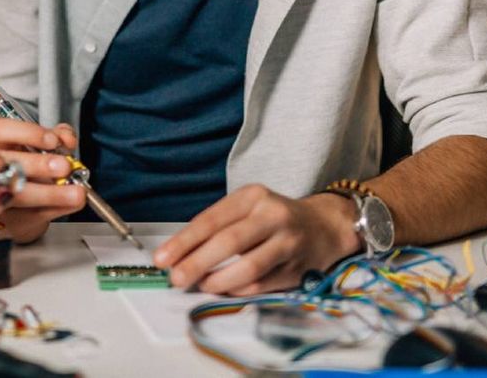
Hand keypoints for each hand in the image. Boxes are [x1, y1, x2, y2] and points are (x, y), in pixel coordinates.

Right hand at [0, 119, 85, 242]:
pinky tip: (71, 203)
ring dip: (52, 194)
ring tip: (76, 193)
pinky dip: (58, 209)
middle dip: (38, 165)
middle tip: (64, 167)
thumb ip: (58, 136)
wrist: (30, 201)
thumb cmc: (34, 167)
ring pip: (18, 195)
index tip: (53, 140)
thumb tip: (66, 139)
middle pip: (7, 164)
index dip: (28, 133)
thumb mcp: (46, 145)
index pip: (2, 131)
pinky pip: (33, 215)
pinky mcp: (12, 220)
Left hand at [153, 186, 360, 294]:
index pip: (212, 219)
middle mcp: (272, 216)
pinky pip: (261, 284)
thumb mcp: (247, 208)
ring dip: (217, 280)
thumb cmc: (273, 217)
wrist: (325, 225)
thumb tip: (179, 254)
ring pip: (247, 267)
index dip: (184, 241)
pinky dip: (238, 289)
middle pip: (228, 242)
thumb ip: (218, 226)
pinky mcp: (297, 268)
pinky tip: (225, 289)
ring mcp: (288, 243)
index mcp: (253, 196)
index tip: (162, 258)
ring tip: (201, 285)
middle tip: (175, 279)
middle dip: (196, 263)